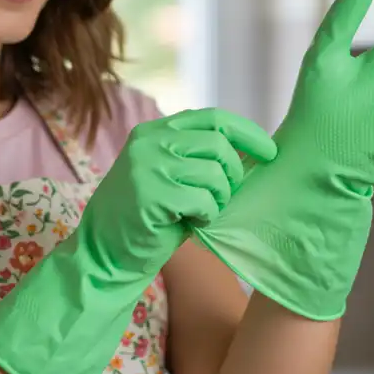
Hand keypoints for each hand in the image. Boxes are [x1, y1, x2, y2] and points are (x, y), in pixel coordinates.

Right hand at [0, 107, 275, 373]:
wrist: (104, 255)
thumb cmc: (146, 220)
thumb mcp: (169, 177)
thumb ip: (199, 159)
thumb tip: (254, 153)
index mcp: (154, 132)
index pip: (213, 118)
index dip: (247, 133)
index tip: (269, 152)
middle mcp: (149, 142)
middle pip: (219, 145)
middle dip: (233, 175)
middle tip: (225, 198)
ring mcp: (148, 166)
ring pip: (215, 173)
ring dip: (219, 199)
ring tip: (202, 213)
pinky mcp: (152, 195)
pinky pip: (204, 201)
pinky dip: (207, 216)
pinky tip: (192, 223)